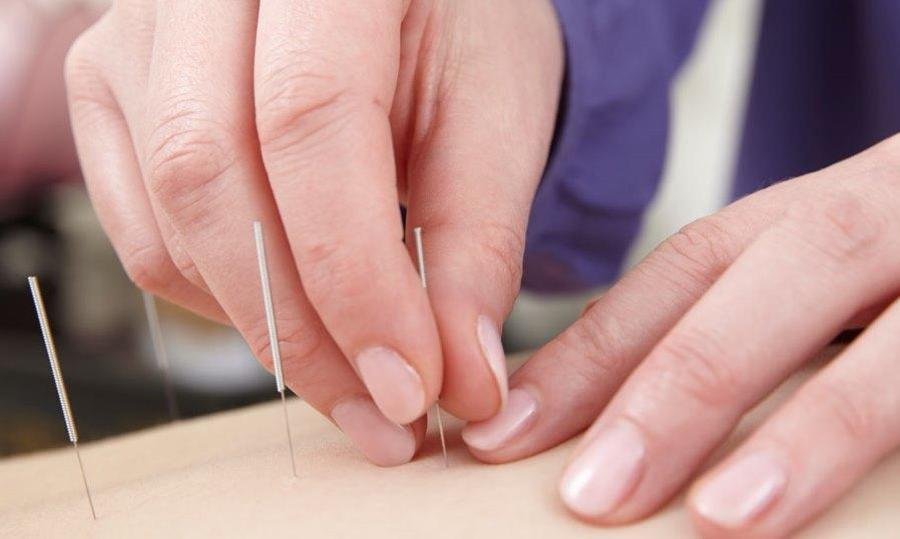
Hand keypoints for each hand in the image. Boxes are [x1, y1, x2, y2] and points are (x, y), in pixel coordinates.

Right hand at [66, 0, 561, 464]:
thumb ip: (476, 246)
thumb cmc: (462, 37)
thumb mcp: (496, 119)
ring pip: (168, 222)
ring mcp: (139, 41)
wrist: (407, 5)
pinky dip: (223, 302)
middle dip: (302, 330)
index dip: (356, 276)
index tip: (414, 386)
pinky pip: (145, 236)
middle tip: (387, 416)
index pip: (308, 120)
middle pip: (209, 175)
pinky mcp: (117, 102)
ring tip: (359, 380)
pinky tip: (299, 318)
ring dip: (266, 328)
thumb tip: (461, 381)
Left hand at [462, 135, 899, 536]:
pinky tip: (838, 520)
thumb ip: (732, 332)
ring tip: (727, 516)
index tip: (507, 433)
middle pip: (775, 277)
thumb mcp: (810, 281)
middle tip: (592, 491)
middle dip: (681, 386)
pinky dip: (898, 452)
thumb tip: (602, 428)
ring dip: (813, 427)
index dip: (596, 350)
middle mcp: (886, 215)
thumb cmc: (891, 274)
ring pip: (894, 341)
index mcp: (813, 215)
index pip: (686, 270)